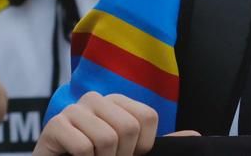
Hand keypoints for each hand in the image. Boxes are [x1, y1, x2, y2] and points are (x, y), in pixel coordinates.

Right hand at [33, 92, 160, 154]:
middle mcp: (94, 99)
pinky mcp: (54, 124)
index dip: (143, 145)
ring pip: (106, 138)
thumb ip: (160, 144)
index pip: (146, 116)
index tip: (128, 154)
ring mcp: (72, 110)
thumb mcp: (132, 152)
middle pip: (128, 126)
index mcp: (116, 103)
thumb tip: (196, 135)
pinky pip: (83, 146)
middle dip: (122, 154)